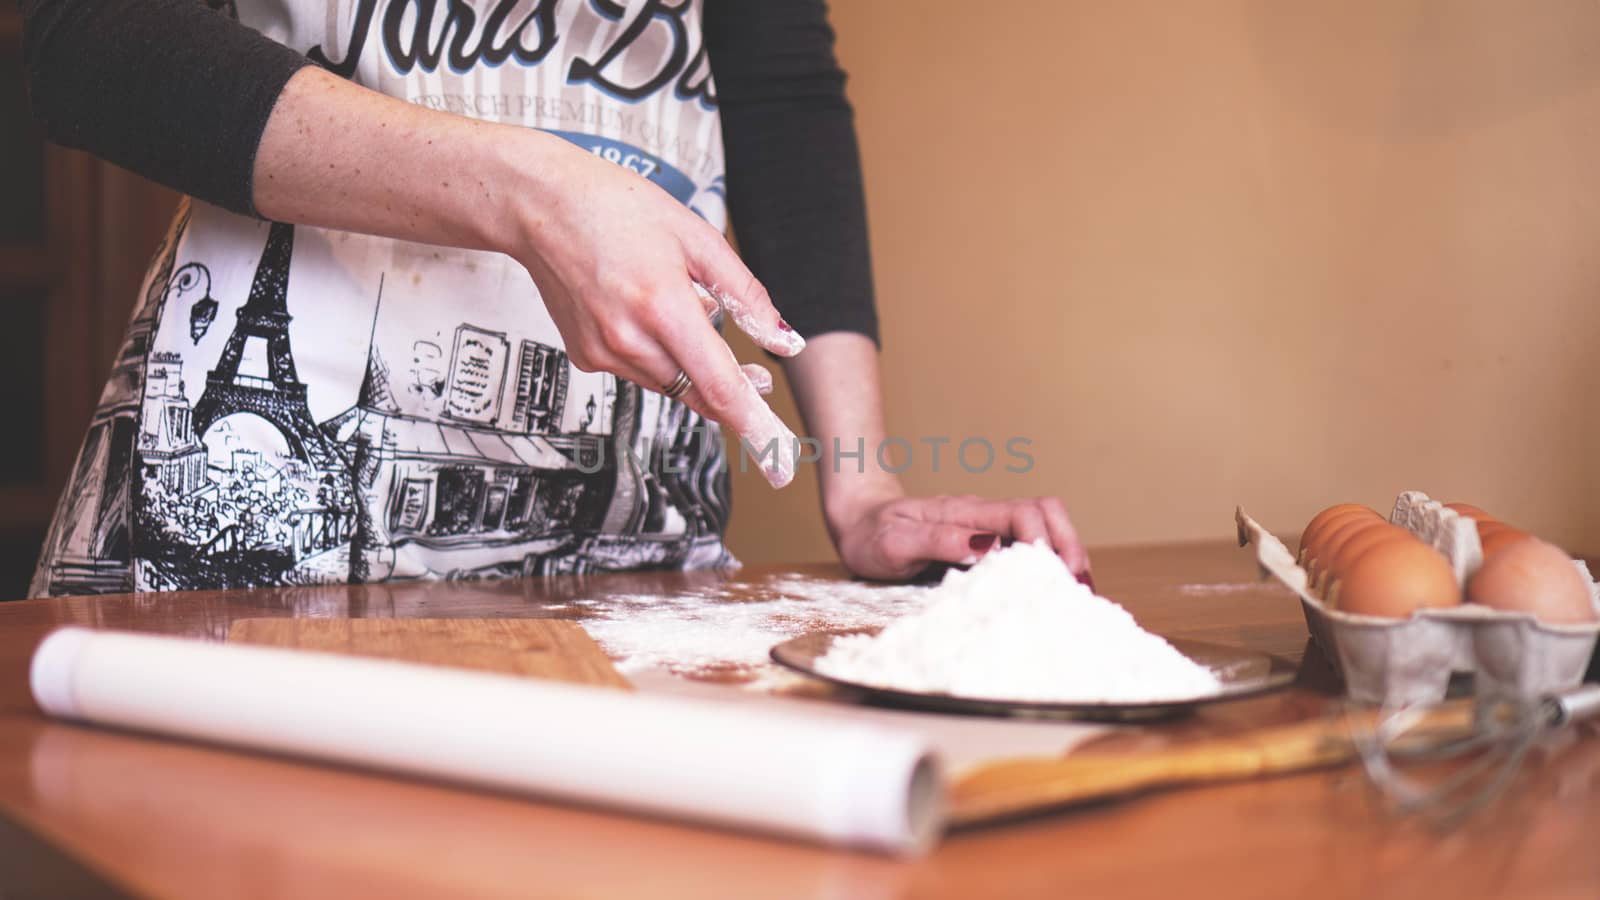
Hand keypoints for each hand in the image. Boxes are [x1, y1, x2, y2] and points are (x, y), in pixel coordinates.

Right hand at [503, 131, 800, 485]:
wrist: (539, 205)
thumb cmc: (616, 208)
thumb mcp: (697, 238)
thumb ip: (746, 295)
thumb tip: (784, 340)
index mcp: (662, 305)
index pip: (719, 386)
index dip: (756, 425)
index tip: (780, 462)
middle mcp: (628, 338)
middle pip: (699, 392)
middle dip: (733, 390)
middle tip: (761, 380)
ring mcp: (602, 352)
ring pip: (671, 384)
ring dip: (693, 368)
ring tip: (689, 314)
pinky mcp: (586, 357)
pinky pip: (641, 372)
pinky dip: (659, 355)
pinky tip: (649, 313)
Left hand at [828, 491, 1091, 584]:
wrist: (857, 521)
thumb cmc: (872, 534)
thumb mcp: (895, 543)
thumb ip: (938, 542)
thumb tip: (987, 545)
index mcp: (965, 512)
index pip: (1023, 514)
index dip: (1045, 540)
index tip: (1054, 574)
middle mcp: (983, 515)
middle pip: (1046, 514)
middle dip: (1070, 546)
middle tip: (1081, 587)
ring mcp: (986, 527)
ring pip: (1042, 527)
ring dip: (1065, 554)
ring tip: (1077, 593)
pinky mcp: (984, 541)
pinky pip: (1026, 544)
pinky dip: (1047, 563)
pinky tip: (1051, 589)